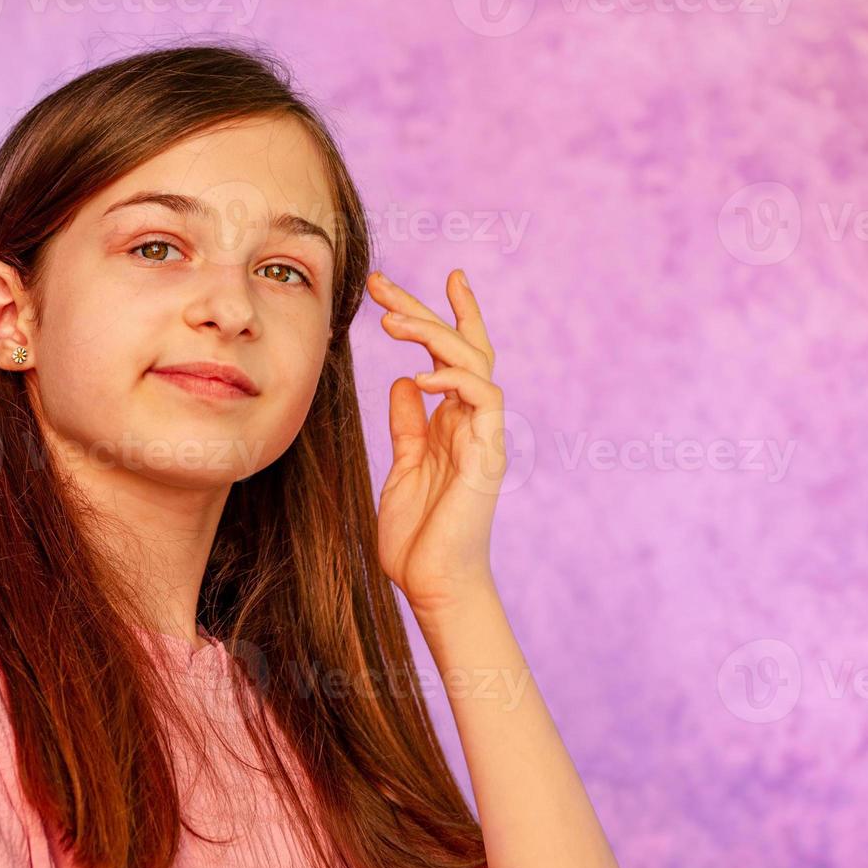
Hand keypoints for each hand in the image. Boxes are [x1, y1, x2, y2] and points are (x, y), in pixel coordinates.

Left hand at [369, 268, 507, 619]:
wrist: (434, 584)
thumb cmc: (418, 536)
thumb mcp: (403, 467)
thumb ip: (408, 425)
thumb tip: (403, 381)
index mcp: (452, 422)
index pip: (453, 356)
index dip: (439, 315)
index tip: (412, 283)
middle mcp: (472, 422)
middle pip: (460, 346)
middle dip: (422, 309)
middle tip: (379, 283)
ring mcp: (483, 435)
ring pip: (474, 362)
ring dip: (433, 335)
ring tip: (390, 322)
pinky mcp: (487, 455)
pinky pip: (483, 401)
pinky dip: (454, 381)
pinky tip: (420, 376)